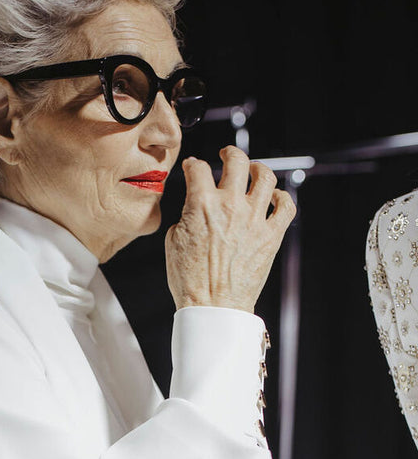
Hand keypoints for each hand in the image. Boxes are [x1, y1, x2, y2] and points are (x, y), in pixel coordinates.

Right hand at [165, 145, 295, 313]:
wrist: (213, 306)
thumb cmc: (190, 280)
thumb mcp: (173, 241)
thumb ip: (186, 216)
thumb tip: (194, 209)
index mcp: (202, 204)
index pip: (199, 168)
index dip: (193, 164)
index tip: (194, 168)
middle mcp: (231, 206)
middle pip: (237, 161)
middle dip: (230, 152)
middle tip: (227, 154)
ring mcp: (255, 219)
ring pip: (265, 176)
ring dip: (258, 169)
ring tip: (254, 170)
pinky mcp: (272, 236)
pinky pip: (286, 206)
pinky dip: (281, 197)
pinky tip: (274, 198)